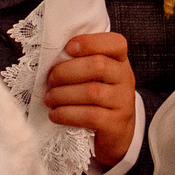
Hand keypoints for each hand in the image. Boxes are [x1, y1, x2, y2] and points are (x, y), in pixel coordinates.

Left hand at [45, 32, 136, 167]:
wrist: (116, 132)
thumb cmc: (99, 97)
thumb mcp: (97, 76)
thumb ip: (83, 61)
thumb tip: (51, 55)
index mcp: (120, 61)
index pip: (115, 43)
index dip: (90, 42)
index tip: (68, 48)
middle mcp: (126, 78)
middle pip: (98, 66)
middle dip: (66, 71)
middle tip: (50, 80)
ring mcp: (124, 102)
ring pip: (92, 92)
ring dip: (62, 94)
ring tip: (49, 98)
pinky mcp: (116, 124)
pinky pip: (90, 115)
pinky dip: (66, 114)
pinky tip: (55, 114)